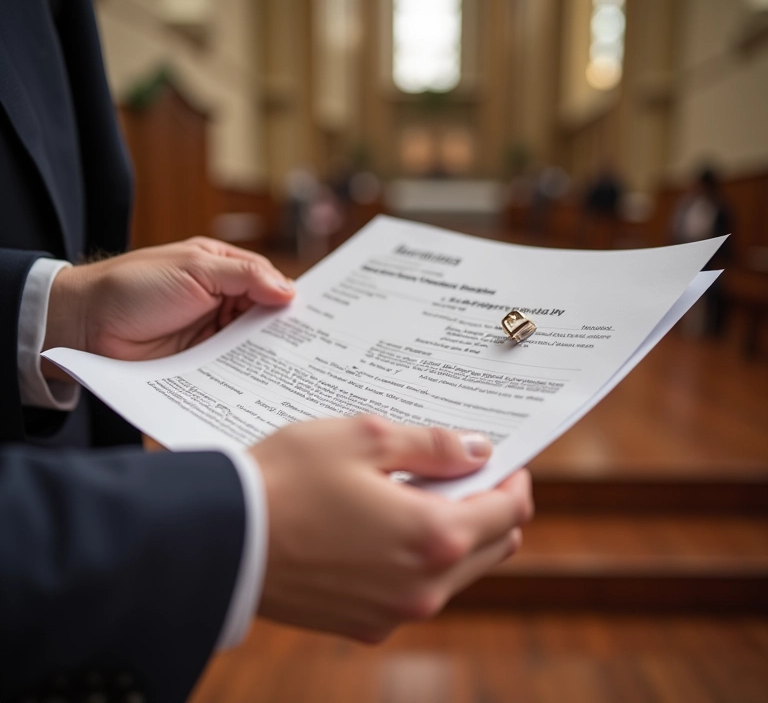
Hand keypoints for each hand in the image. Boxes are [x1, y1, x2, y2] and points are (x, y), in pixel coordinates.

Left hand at [42, 238, 294, 376]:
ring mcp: (210, 331)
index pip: (267, 280)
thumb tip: (290, 290)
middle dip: (285, 328)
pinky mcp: (200, 360)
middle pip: (263, 314)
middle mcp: (219, 299)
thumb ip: (244, 276)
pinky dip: (247, 372)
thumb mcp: (194, 270)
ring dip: (268, 353)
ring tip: (299, 369)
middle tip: (316, 347)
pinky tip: (267, 381)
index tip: (318, 314)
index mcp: (220, 268)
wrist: (85, 326)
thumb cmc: (135, 286)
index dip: (290, 296)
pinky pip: (231, 365)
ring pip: (250, 342)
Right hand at [251, 415, 532, 642]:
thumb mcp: (364, 438)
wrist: (219, 540)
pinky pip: (417, 591)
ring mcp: (394, 613)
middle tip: (463, 472)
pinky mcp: (364, 623)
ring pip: (458, 573)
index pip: (508, 512)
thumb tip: (477, 451)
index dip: (514, 480)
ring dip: (457, 533)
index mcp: (432, 536)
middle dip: (491, 507)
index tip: (504, 460)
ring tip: (421, 492)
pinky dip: (421, 558)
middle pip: (493, 547)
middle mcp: (423, 587)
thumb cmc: (286, 480)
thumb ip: (432, 445)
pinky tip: (387, 525)